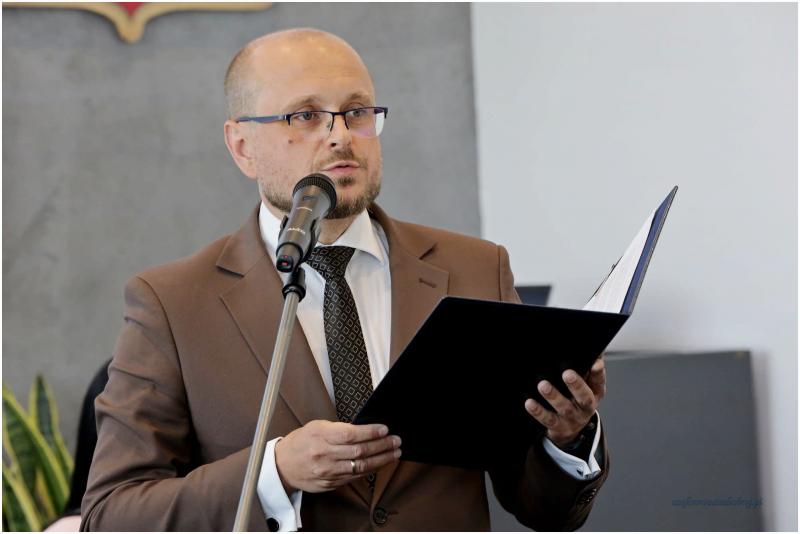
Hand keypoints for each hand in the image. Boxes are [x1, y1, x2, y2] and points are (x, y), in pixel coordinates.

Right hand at [274, 420, 401, 493]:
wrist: (282, 466)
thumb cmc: (301, 442)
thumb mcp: (317, 427)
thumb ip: (339, 429)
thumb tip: (364, 430)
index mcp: (321, 436)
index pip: (351, 434)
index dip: (370, 432)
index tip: (384, 429)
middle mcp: (324, 455)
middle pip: (360, 451)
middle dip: (382, 446)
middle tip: (396, 441)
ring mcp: (328, 471)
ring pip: (361, 467)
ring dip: (381, 459)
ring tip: (394, 453)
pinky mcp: (331, 483)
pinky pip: (355, 477)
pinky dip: (370, 470)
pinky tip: (380, 463)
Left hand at [524, 355, 605, 446]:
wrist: (571, 428)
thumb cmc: (577, 398)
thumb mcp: (587, 383)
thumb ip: (588, 365)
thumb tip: (594, 348)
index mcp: (595, 392)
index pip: (599, 381)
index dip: (598, 373)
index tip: (595, 364)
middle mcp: (586, 407)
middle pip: (585, 397)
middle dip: (576, 385)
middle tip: (567, 373)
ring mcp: (573, 418)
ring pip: (564, 408)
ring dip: (554, 396)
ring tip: (543, 385)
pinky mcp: (558, 427)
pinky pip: (548, 420)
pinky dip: (538, 412)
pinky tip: (529, 403)